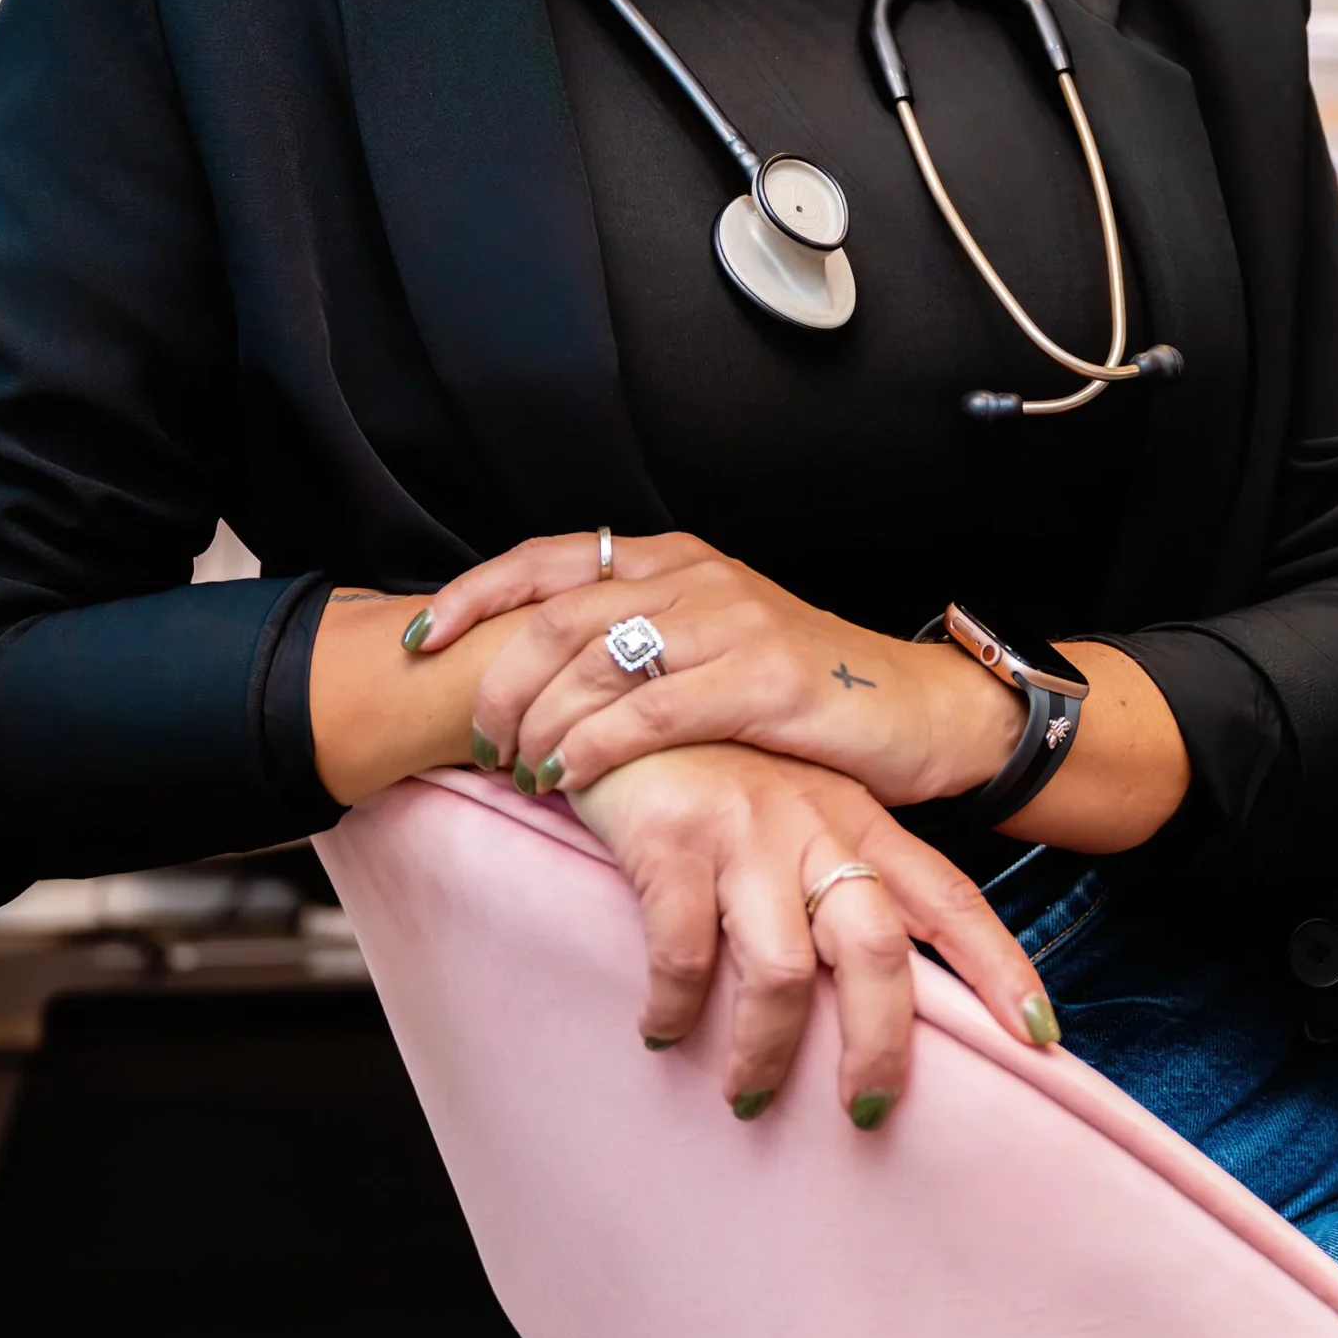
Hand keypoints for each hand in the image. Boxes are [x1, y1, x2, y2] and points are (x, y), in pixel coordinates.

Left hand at [412, 530, 1022, 808]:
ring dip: (540, 721)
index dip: (475, 596)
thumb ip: (631, 648)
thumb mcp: (706, 650)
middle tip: (477, 741)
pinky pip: (654, 712)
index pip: (547, 559)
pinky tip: (570, 777)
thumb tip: (528, 680)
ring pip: (596, 661)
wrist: (916, 712)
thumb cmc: (799, 694)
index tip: (421, 641)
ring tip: (517, 768)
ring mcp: (731, 622)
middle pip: (556, 614)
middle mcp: (694, 577)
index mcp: (671, 561)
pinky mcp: (766, 679)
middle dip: (498, 681)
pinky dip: (597, 746)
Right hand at [569, 741, 1060, 1126]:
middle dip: (879, 1045)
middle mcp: (810, 821)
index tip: (1039, 1031)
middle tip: (865, 1110)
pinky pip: (686, 958)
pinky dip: (676, 1012)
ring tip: (747, 1097)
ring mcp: (742, 830)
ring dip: (765, 1055)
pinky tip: (663, 1030)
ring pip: (781, 975)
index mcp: (855, 813)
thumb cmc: (705, 759)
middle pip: (875, 951)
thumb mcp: (788, 800)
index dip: (999, 964)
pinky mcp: (672, 841)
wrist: (618, 686)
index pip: (947, 895)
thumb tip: (864, 980)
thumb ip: (829, 870)